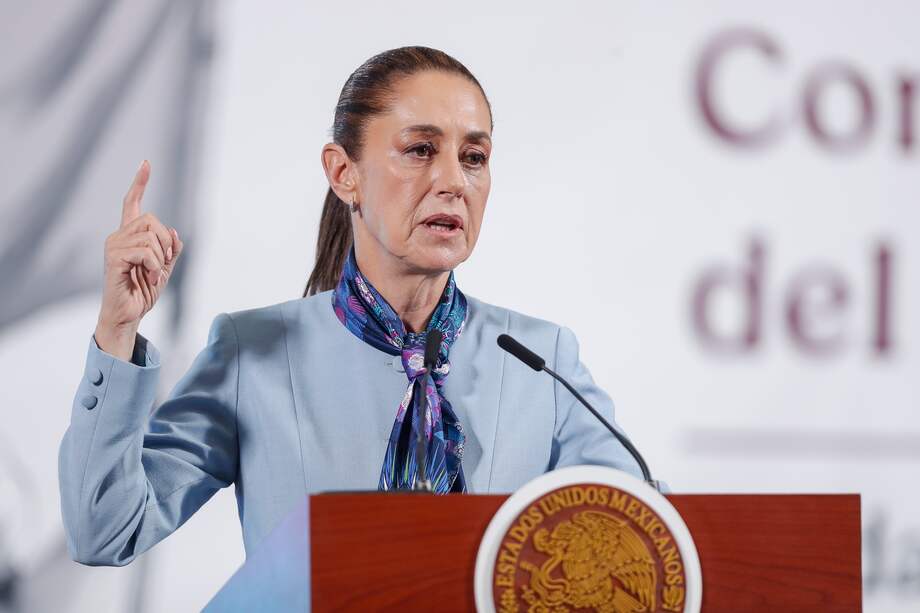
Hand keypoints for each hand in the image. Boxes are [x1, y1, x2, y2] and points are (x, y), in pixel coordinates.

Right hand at [94, 161, 183, 359]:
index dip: (139, 182)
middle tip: (163, 263)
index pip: (132, 203)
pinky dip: (155, 266)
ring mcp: (114, 245)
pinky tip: (151, 278)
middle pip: (151, 219)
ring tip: (155, 274)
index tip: (146, 163)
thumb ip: (170, 249)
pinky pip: (145, 251)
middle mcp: (119, 236)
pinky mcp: (114, 258)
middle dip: (165, 242)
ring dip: (161, 258)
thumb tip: (174, 232)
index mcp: (130, 236)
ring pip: (150, 236)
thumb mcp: (165, 268)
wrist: (129, 314)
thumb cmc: (143, 291)